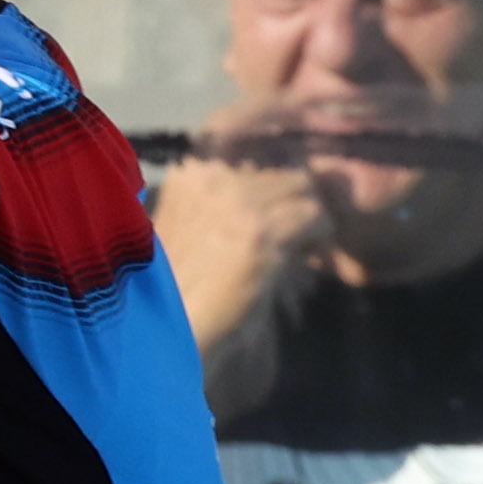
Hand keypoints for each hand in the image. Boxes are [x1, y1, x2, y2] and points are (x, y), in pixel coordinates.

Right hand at [150, 117, 331, 360]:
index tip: (274, 209)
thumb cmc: (175, 290)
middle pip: (281, 169)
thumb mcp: (191, 227)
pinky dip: (318, 237)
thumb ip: (224, 200)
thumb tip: (280, 183)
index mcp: (190, 172)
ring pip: (304, 187)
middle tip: (292, 234)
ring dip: (307, 217)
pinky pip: (315, 216)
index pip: (252, 150)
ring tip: (297, 247)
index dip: (271, 180)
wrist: (164, 333)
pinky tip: (302, 258)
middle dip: (292, 199)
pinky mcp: (261, 233)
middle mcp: (210, 175)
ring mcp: (236, 202)